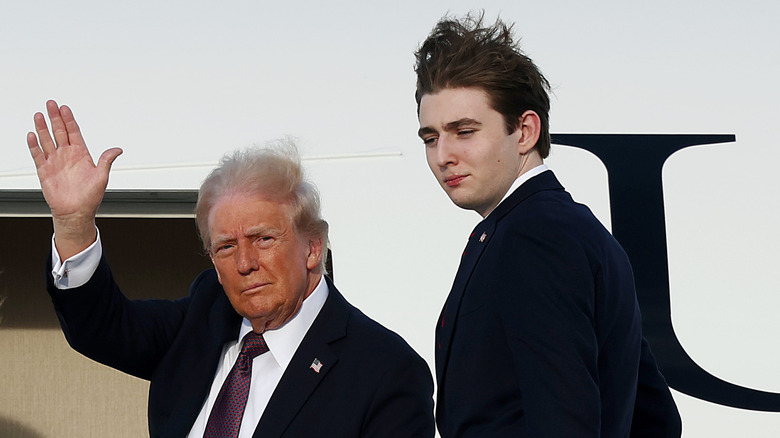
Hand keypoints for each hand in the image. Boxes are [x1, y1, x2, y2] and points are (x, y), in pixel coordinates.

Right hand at [27, 100, 122, 258]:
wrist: (76, 212)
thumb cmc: (90, 197)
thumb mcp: (102, 177)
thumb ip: (106, 161)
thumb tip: (118, 149)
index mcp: (81, 154)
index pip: (74, 132)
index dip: (69, 120)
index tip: (65, 108)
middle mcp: (67, 155)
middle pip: (59, 131)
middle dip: (55, 117)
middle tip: (50, 104)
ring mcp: (55, 162)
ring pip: (47, 140)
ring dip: (42, 128)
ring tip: (39, 115)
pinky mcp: (45, 171)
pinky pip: (38, 155)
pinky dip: (34, 145)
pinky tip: (32, 135)